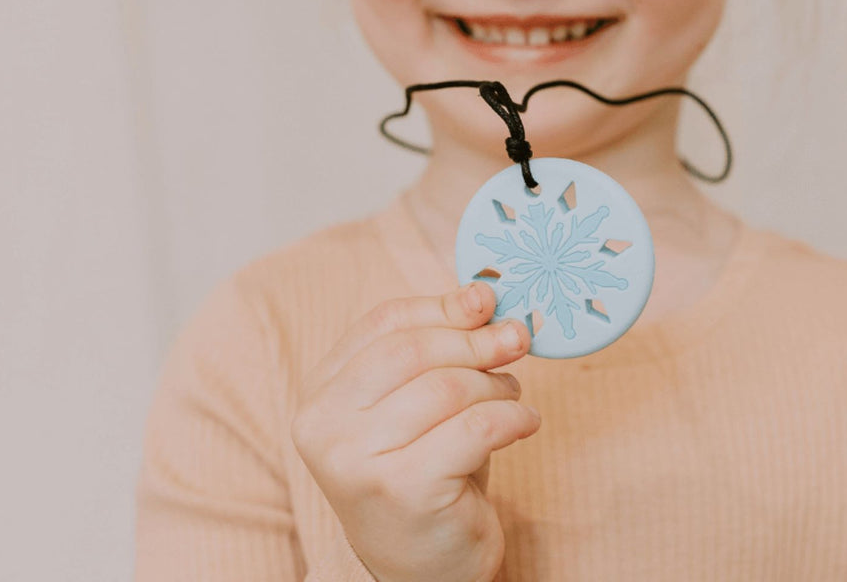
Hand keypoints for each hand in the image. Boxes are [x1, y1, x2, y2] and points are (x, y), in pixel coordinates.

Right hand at [291, 282, 539, 581]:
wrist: (423, 570)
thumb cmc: (425, 470)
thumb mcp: (420, 400)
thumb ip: (439, 345)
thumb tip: (482, 292)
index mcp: (321, 392)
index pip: (384, 322)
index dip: (442, 305)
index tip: (486, 301)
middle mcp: (325, 426)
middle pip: (415, 349)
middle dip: (476, 341)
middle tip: (516, 341)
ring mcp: (357, 461)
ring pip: (447, 388)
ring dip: (495, 384)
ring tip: (512, 396)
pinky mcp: (403, 490)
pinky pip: (475, 428)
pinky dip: (512, 417)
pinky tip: (524, 423)